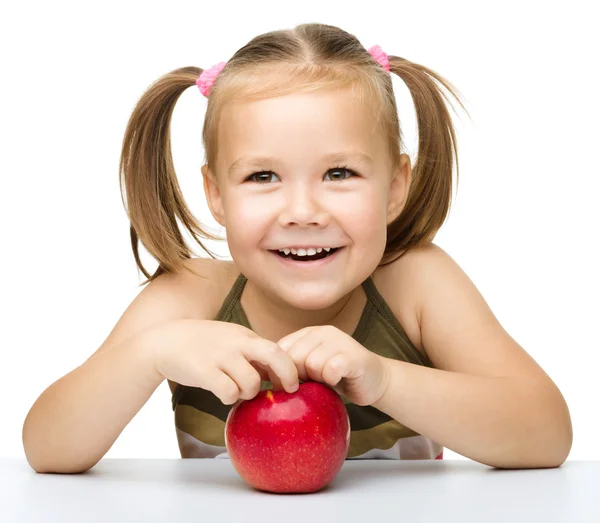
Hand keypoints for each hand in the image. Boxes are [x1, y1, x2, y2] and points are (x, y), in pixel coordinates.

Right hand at [148, 319, 298, 404]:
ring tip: (238, 391)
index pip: (278, 348)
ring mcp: (220, 355)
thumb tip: (275, 375)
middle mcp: (236, 342)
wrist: (162, 342)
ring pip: (252, 382)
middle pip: (274, 354)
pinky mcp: (203, 370)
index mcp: (244, 335)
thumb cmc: (201, 345)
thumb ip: (251, 354)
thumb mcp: (229, 341)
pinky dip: (229, 398)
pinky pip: (228, 392)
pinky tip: (222, 394)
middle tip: (288, 389)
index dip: (289, 368)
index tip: (291, 383)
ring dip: (249, 393)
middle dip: (287, 374)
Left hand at [277, 325, 389, 405]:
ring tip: (327, 380)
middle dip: (298, 376)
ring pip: (311, 364)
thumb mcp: (311, 368)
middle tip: (310, 384)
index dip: (280, 369)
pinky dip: (331, 380)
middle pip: (294, 356)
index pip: (282, 348)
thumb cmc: (339, 377)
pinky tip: (338, 380)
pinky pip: (330, 369)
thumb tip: (264, 375)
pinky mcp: (353, 355)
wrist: (375, 381)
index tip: (287, 384)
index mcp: (310, 332)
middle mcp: (324, 332)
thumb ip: (293, 365)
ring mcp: (340, 341)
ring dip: (317, 379)